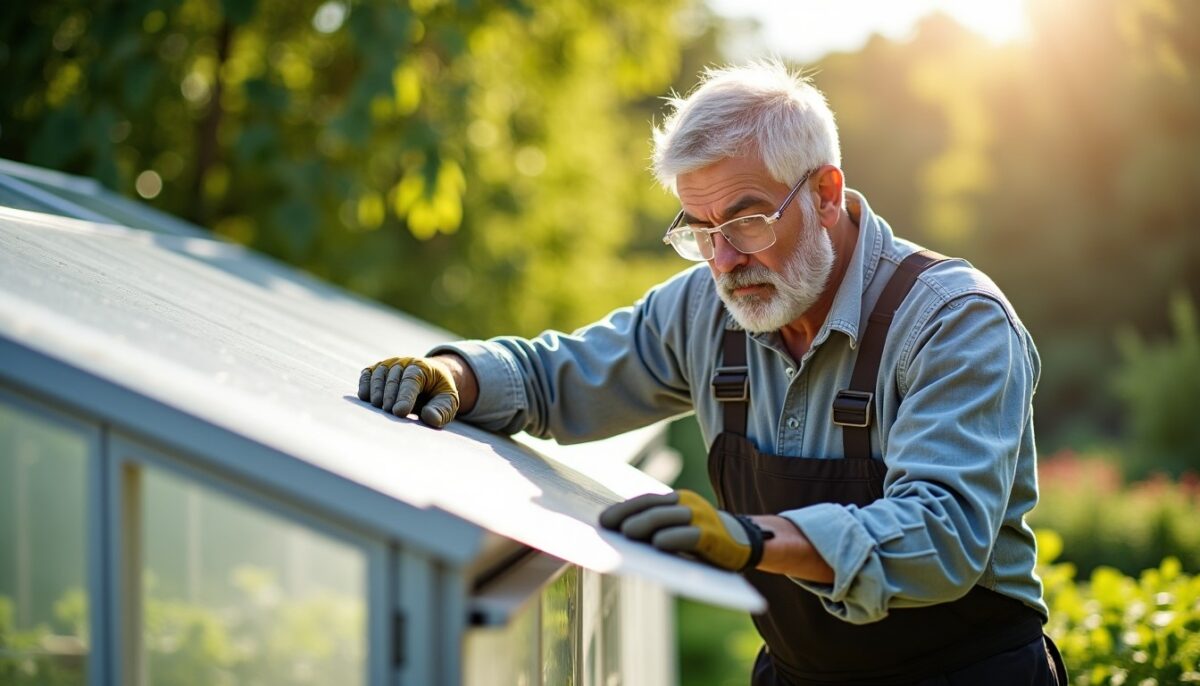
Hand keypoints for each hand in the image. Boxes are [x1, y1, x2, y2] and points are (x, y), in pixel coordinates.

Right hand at [358, 356, 459, 427]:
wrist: (430, 379)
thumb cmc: (437, 393)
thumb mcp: (448, 401)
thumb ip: (441, 410)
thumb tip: (429, 418)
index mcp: (424, 367)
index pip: (412, 379)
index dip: (405, 396)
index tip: (400, 412)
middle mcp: (405, 362)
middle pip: (394, 377)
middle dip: (390, 396)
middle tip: (390, 412)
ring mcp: (390, 364)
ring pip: (379, 374)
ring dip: (376, 391)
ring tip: (378, 407)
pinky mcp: (377, 370)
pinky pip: (368, 374)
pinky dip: (364, 384)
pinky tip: (365, 398)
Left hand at [599, 489, 768, 571]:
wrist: (745, 542)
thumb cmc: (704, 539)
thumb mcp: (680, 528)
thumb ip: (658, 527)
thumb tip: (621, 536)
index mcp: (677, 501)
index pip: (646, 500)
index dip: (623, 508)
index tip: (601, 520)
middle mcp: (688, 504)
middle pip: (653, 507)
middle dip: (628, 515)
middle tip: (608, 526)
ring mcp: (701, 518)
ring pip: (668, 517)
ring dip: (645, 524)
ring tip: (626, 533)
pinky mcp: (713, 536)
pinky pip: (690, 535)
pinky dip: (673, 538)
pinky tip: (658, 544)